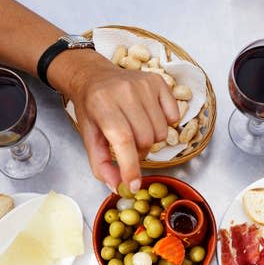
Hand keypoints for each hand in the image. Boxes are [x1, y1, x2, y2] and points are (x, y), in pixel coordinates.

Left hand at [67, 58, 178, 192]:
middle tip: (128, 146)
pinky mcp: (158, 81)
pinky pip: (173, 116)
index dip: (130, 166)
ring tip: (137, 131)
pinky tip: (149, 118)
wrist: (94, 77)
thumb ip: (101, 166)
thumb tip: (119, 187)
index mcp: (102, 105)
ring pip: (161, 132)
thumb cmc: (92, 110)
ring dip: (151, 139)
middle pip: (145, 140)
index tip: (133, 184)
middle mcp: (124, 91)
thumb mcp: (89, 138)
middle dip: (139, 151)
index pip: (123, 140)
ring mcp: (143, 84)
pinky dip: (164, 123)